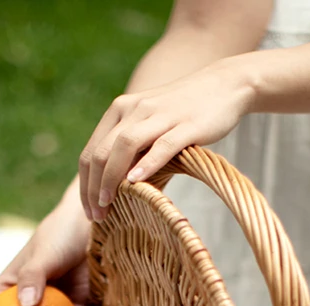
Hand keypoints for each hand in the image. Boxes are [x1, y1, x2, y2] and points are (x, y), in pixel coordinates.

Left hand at [79, 56, 252, 220]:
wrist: (224, 86)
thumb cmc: (182, 113)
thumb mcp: (148, 125)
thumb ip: (129, 147)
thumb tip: (111, 185)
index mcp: (120, 110)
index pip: (91, 151)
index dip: (85, 184)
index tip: (89, 210)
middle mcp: (135, 109)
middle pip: (101, 151)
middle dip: (93, 187)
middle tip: (96, 216)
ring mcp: (160, 115)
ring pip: (124, 146)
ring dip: (111, 178)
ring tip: (107, 203)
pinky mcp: (187, 124)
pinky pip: (162, 145)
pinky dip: (146, 163)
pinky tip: (135, 182)